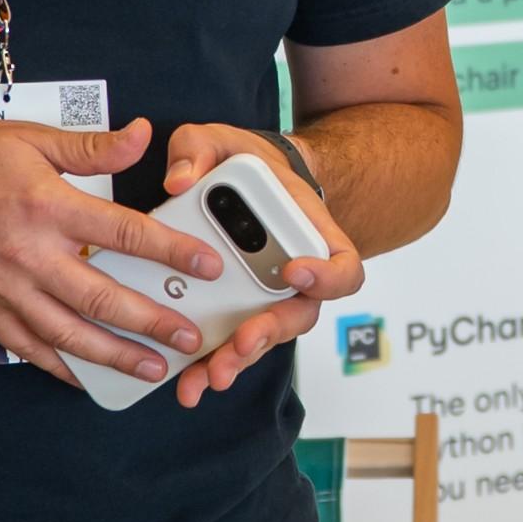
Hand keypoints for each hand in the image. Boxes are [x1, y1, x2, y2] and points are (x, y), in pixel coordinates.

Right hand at [0, 118, 225, 389]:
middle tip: (190, 338)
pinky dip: (62, 366)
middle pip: (104, 297)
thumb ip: (90, 146)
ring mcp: (7, 288)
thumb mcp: (28, 138)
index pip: (124, 234)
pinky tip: (88, 377)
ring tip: (153, 369)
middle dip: (153, 321)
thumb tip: (142, 136)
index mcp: (46, 206)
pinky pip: (30, 346)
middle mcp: (29, 254)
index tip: (206, 265)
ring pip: (70, 333)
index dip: (171, 251)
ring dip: (116, 355)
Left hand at [159, 125, 366, 407]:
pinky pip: (230, 344)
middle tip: (241, 344)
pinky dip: (209, 365)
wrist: (236, 185)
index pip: (342, 263)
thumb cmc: (239, 165)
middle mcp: (297, 275)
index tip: (294, 272)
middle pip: (299, 315)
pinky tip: (185, 381)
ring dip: (236, 361)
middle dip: (268, 333)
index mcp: (309, 233)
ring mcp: (267, 299)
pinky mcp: (235, 314)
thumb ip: (199, 149)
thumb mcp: (218, 140)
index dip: (327, 275)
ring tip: (207, 378)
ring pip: (264, 339)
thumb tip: (179, 180)